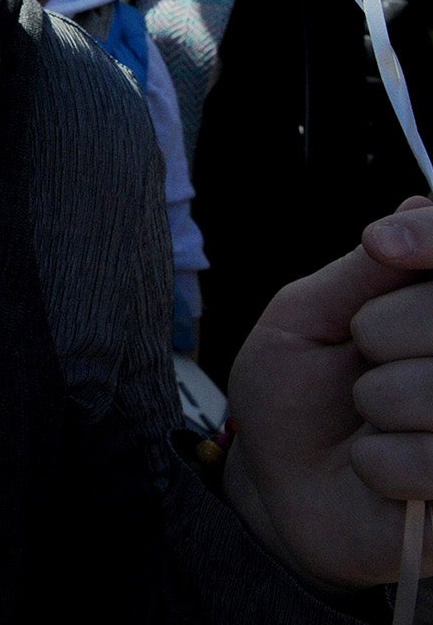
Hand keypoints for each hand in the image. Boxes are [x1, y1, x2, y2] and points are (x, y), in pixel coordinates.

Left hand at [223, 195, 432, 588]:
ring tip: (369, 417)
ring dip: (378, 401)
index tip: (382, 243)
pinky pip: (431, 462)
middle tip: (363, 356)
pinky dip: (380, 463)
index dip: (432, 239)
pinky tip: (376, 468)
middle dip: (382, 330)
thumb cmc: (296, 395)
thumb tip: (417, 208)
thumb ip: (364, 272)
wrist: (276, 485)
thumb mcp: (307, 318)